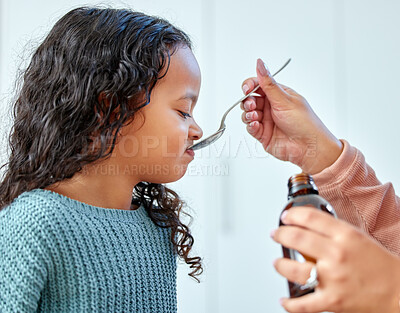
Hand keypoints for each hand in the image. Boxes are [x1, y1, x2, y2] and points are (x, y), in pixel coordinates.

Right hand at [241, 59, 342, 173]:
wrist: (309, 147)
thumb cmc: (305, 123)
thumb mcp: (284, 100)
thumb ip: (268, 83)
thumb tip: (260, 64)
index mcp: (278, 95)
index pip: (258, 85)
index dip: (250, 85)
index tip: (247, 89)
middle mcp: (271, 107)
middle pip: (250, 99)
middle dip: (248, 101)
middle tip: (252, 105)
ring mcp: (267, 121)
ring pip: (248, 114)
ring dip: (248, 114)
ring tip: (255, 116)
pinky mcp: (263, 134)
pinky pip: (250, 127)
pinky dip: (250, 125)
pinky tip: (255, 124)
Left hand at [271, 207, 399, 312]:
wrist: (399, 291)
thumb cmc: (379, 264)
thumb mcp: (357, 237)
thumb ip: (332, 230)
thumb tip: (306, 223)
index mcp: (345, 235)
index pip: (309, 217)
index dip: (291, 215)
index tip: (285, 217)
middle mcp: (337, 254)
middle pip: (297, 239)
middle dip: (280, 235)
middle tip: (275, 235)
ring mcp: (333, 279)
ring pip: (294, 269)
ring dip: (280, 265)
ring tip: (278, 262)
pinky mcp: (333, 301)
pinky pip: (304, 304)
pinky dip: (290, 303)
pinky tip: (285, 298)